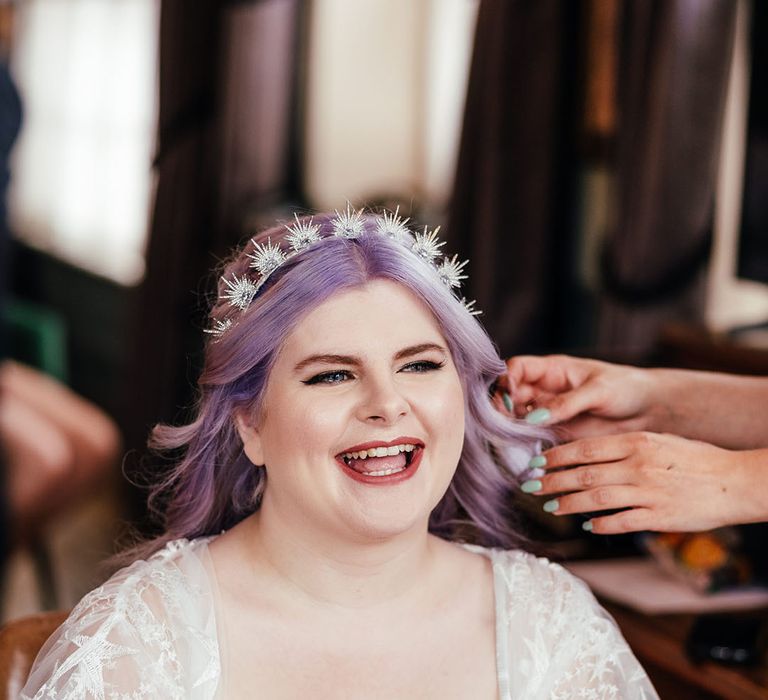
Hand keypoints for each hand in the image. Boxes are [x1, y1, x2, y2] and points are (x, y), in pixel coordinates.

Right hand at [499, 355, 657, 438]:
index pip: (517, 368)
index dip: (507, 380)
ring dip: (510, 427)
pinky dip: (524, 444)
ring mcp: (549, 412)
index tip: (510, 397)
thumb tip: (534, 417)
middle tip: (504, 423)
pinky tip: (525, 452)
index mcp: (553, 369)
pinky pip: (532, 437)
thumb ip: (566, 403)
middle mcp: (545, 389)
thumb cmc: (626, 388)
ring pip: (516, 417)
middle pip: (510, 393)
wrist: (649, 411)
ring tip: (511, 440)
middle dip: (502, 407)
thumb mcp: (597, 391)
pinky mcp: (556, 433)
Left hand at [521, 432, 764, 532]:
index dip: (557, 456)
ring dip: (567, 503)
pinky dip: (599, 523)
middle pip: (583, 473)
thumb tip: (589, 457)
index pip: (585, 448)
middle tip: (530, 485)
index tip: (537, 461)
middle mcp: (637, 466)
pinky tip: (586, 525)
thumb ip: (625, 448)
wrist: (735, 481)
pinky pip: (620, 522)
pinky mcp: (658, 517)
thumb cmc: (696, 458)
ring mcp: (647, 492)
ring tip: (549, 506)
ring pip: (595, 498)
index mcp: (636, 443)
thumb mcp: (658, 441)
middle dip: (552, 480)